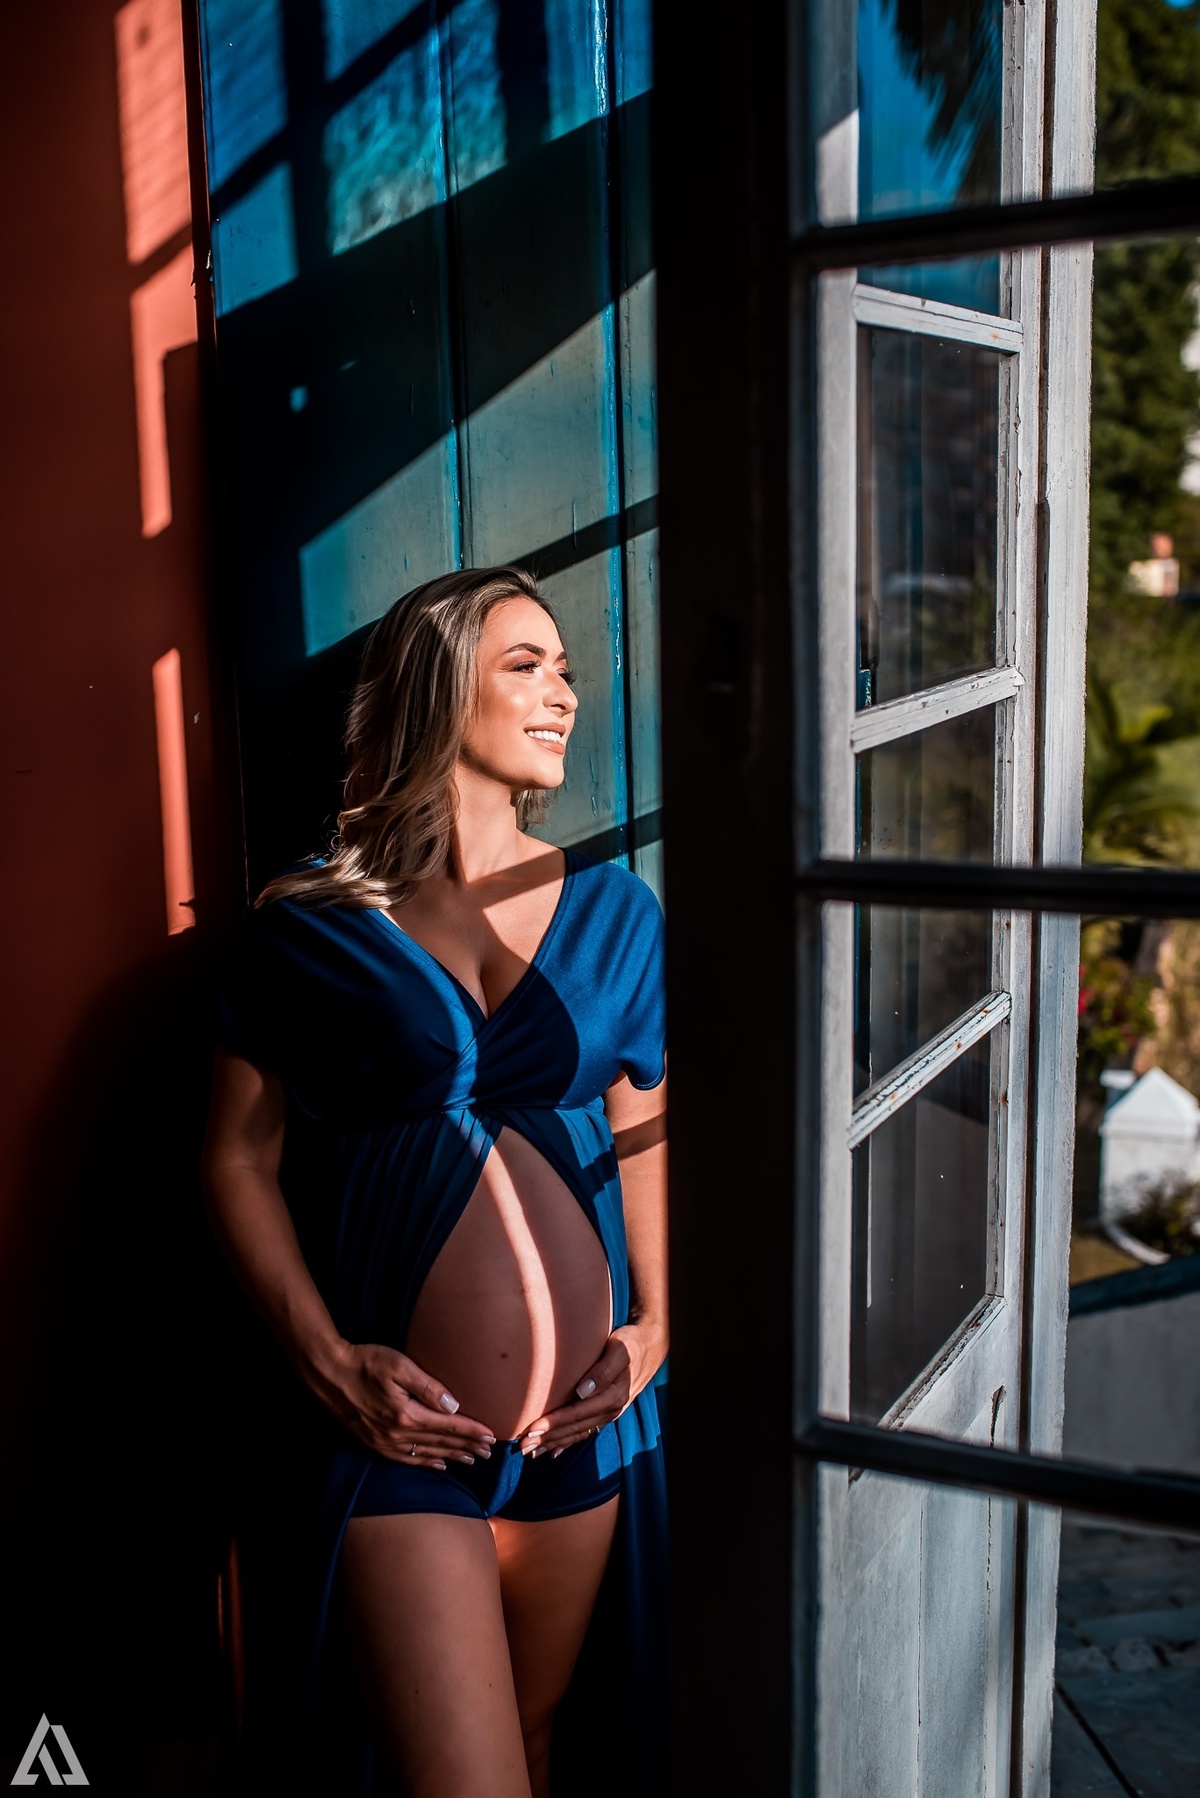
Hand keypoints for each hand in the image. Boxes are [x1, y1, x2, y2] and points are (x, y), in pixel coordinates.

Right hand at [319, 1341, 495, 1468]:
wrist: (329, 1373)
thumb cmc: (366, 1362)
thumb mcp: (400, 1366)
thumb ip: (429, 1388)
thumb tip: (454, 1406)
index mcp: (407, 1415)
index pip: (449, 1426)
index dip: (471, 1431)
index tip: (491, 1436)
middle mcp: (397, 1434)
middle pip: (441, 1443)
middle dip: (467, 1447)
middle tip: (489, 1452)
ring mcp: (385, 1442)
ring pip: (427, 1454)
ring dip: (451, 1456)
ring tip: (471, 1460)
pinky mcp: (374, 1443)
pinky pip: (406, 1459)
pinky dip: (426, 1463)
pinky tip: (438, 1464)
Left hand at [518, 1321, 666, 1457]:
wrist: (649, 1347)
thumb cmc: (631, 1344)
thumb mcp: (620, 1350)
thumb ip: (603, 1370)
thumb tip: (582, 1390)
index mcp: (613, 1396)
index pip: (578, 1413)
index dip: (555, 1422)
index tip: (533, 1428)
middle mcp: (611, 1409)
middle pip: (574, 1428)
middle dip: (547, 1438)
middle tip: (522, 1445)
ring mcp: (608, 1413)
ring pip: (577, 1433)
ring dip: (554, 1443)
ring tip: (530, 1451)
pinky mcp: (605, 1412)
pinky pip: (584, 1431)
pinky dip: (567, 1442)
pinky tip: (553, 1451)